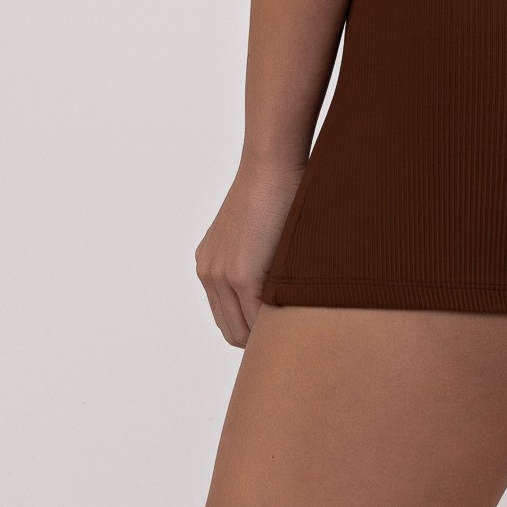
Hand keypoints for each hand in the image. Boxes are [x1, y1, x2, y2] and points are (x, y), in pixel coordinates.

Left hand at [195, 151, 304, 348]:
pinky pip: (258, 318)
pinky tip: (298, 319)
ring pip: (242, 330)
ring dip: (267, 335)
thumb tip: (279, 288)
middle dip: (258, 339)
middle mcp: (208, 273)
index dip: (252, 329)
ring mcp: (221, 276)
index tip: (279, 330)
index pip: (227, 317)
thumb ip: (256, 260)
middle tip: (290, 338)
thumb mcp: (255, 232)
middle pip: (230, 330)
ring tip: (296, 332)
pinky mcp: (241, 276)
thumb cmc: (275, 192)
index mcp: (209, 265)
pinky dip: (276, 324)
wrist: (271, 167)